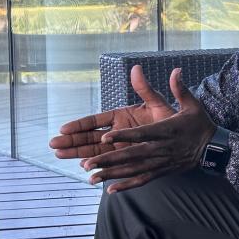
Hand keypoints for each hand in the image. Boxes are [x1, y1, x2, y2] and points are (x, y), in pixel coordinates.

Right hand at [49, 64, 175, 162]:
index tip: (64, 128)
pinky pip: (109, 163)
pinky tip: (85, 170)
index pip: (95, 120)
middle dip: (71, 140)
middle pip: (90, 136)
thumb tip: (136, 68)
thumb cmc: (171, 119)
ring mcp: (121, 146)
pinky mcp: (127, 158)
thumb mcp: (157, 104)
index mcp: (122, 116)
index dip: (79, 124)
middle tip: (53, 145)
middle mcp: (118, 131)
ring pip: (95, 150)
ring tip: (59, 156)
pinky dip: (98, 166)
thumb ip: (146, 89)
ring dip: (78, 153)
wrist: (186, 138)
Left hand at [65, 67, 216, 192]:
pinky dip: (126, 186)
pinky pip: (141, 180)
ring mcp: (160, 162)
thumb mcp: (192, 104)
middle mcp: (161, 148)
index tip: (105, 137)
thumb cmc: (200, 125)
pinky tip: (110, 190)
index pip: (142, 134)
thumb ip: (180, 89)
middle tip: (87, 163)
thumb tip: (176, 70)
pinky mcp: (161, 171)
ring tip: (91, 178)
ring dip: (112, 174)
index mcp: (166, 130)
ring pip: (133, 170)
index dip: (123, 136)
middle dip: (109, 160)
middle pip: (132, 155)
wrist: (213, 149)